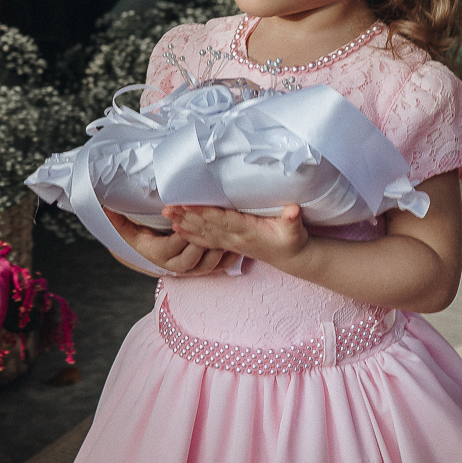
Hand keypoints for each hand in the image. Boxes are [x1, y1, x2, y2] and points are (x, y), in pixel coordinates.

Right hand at [104, 209, 240, 275]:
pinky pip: (221, 266)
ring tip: (230, 231)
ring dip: (221, 249)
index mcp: (159, 254)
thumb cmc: (138, 238)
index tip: (192, 217)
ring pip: (210, 263)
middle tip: (217, 220)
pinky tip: (239, 245)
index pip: (173, 244)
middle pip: (194, 255)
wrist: (145, 257)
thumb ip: (117, 219)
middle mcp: (176, 266)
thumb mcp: (126, 229)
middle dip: (206, 239)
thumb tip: (103, 207)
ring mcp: (192, 269)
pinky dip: (230, 257)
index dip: (183, 231)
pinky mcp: (205, 269)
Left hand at [164, 204, 308, 266]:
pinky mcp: (230, 244)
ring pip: (203, 233)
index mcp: (247, 231)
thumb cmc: (292, 240)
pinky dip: (191, 234)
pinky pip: (206, 239)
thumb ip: (292, 220)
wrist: (291, 258)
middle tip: (166, 208)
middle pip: (206, 226)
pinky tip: (178, 230)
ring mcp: (231, 242)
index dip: (203, 212)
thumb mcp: (295, 229)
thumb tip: (293, 210)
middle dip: (185, 217)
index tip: (187, 205)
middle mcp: (235, 238)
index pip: (221, 220)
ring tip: (167, 216)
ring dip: (184, 224)